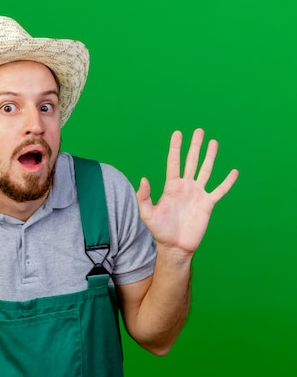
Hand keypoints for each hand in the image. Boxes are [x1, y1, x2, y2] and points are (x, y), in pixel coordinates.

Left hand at [136, 129, 238, 254]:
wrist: (175, 246)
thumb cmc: (160, 230)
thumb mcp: (147, 213)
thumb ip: (144, 196)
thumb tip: (144, 179)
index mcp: (171, 186)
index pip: (174, 162)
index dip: (175, 148)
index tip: (178, 133)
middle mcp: (185, 187)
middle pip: (191, 161)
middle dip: (194, 146)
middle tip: (199, 131)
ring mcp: (197, 194)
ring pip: (205, 170)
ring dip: (209, 156)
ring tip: (213, 142)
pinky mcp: (208, 204)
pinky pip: (220, 190)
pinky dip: (227, 182)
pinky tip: (233, 172)